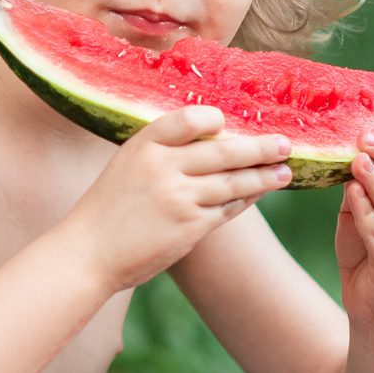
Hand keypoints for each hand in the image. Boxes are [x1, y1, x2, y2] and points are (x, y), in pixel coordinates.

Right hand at [63, 107, 292, 290]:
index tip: (230, 124)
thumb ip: (162, 152)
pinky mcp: (190, 227)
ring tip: (285, 172)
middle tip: (285, 144)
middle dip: (260, 148)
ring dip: (264, 176)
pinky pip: (228, 209)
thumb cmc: (108, 209)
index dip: (216, 120)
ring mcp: (178, 197)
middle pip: (225, 151)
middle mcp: (163, 166)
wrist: (87, 254)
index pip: (191, 119)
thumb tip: (211, 140)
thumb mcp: (127, 166)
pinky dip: (247, 200)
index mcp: (144, 144)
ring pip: (234, 181)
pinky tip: (259, 194)